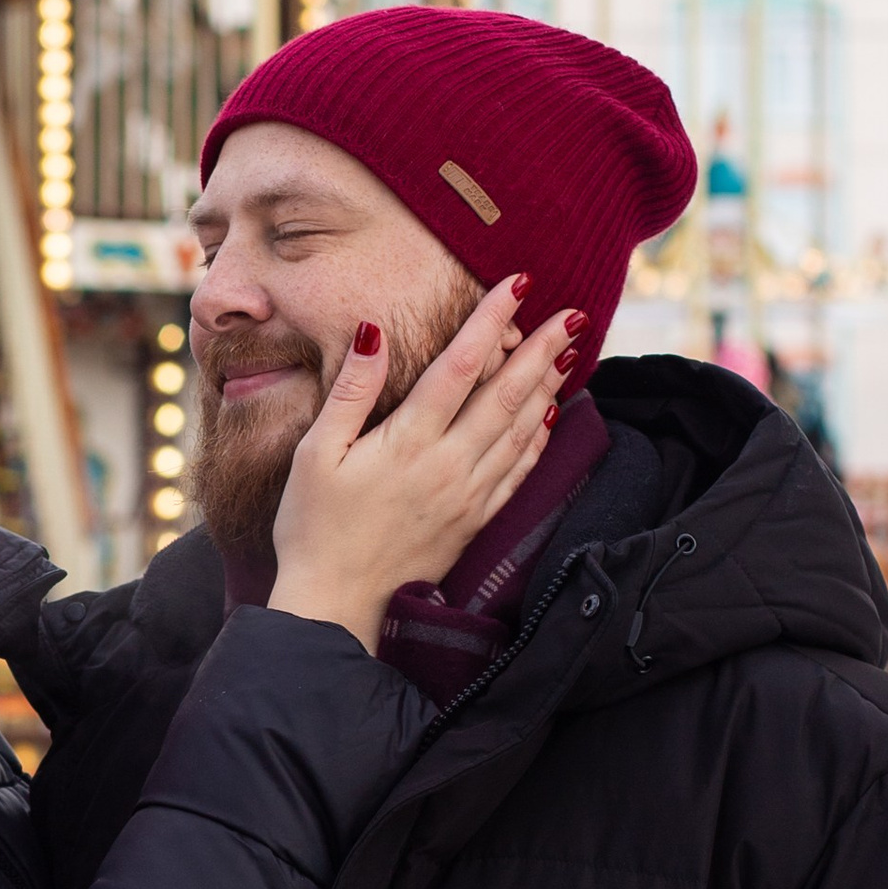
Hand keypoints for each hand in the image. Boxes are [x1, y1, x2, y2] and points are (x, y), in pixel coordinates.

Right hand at [267, 279, 575, 648]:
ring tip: (570, 351)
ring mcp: (468, 495)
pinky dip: (540, 440)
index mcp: (409, 441)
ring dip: (549, 387)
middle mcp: (448, 464)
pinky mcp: (474, 521)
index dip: (491, 321)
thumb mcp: (315, 454)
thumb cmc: (314, 528)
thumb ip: (350, 392)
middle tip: (573, 313)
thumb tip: (373, 331)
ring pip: (521, 430)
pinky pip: (519, 472)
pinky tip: (552, 417)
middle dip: (541, 349)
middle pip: (507, 394)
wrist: (337, 604)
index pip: (460, 366)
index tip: (517, 284)